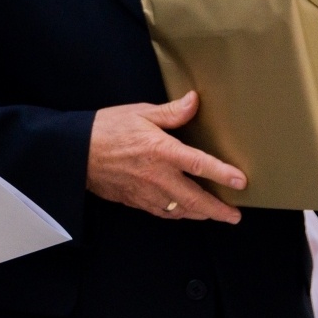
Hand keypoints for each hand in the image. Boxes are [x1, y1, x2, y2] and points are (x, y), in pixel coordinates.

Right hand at [85, 91, 246, 223]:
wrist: (76, 153)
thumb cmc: (106, 129)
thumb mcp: (140, 113)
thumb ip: (171, 112)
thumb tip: (194, 101)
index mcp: (161, 151)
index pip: (199, 165)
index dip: (223, 174)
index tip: (240, 181)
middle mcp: (157, 176)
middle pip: (195, 199)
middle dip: (217, 210)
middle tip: (234, 216)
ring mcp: (146, 193)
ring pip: (180, 210)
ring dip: (200, 215)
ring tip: (214, 215)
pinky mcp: (135, 201)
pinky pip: (162, 212)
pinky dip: (178, 214)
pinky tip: (183, 212)